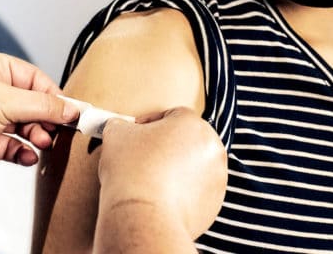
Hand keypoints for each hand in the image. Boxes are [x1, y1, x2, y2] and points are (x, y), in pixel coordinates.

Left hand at [0, 52, 78, 186]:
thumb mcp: (4, 100)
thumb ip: (42, 105)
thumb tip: (70, 108)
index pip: (33, 78)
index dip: (54, 96)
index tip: (72, 111)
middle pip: (29, 103)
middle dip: (45, 119)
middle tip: (57, 131)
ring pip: (20, 125)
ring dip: (35, 136)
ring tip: (42, 144)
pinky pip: (8, 145)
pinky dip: (21, 151)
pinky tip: (29, 157)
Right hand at [97, 108, 226, 239]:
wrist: (143, 217)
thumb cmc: (132, 171)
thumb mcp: (116, 134)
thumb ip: (122, 125)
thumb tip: (120, 128)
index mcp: (193, 124)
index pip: (171, 115)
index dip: (150, 123)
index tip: (135, 135)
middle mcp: (212, 148)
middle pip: (186, 140)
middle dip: (166, 146)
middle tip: (143, 157)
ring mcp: (216, 178)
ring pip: (193, 167)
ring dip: (175, 169)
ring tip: (150, 180)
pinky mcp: (214, 204)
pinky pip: (196, 192)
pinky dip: (181, 193)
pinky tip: (160, 197)